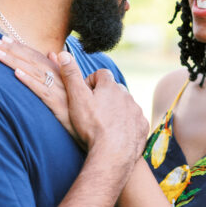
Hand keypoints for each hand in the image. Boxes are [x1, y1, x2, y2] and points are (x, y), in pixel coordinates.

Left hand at [0, 36, 76, 138]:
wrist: (97, 127)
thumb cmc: (82, 108)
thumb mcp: (72, 87)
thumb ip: (62, 69)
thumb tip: (52, 53)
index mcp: (61, 73)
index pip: (37, 56)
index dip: (20, 46)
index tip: (4, 38)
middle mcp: (60, 78)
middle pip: (32, 60)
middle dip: (11, 49)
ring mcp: (59, 91)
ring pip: (33, 72)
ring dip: (14, 61)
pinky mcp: (58, 105)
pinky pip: (41, 91)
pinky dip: (29, 81)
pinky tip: (16, 74)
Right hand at [57, 51, 148, 166]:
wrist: (112, 153)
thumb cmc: (92, 126)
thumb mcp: (76, 98)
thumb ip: (70, 75)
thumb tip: (63, 53)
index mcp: (110, 86)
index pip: (101, 74)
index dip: (90, 83)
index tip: (84, 96)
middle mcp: (127, 95)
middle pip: (115, 89)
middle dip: (105, 96)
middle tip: (93, 112)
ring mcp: (136, 111)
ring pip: (126, 105)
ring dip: (116, 110)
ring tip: (104, 125)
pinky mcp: (143, 127)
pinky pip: (135, 121)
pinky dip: (127, 125)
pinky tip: (117, 135)